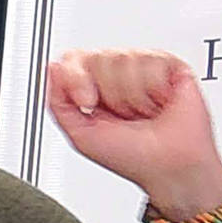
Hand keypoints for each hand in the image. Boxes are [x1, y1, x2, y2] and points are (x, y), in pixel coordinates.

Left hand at [46, 49, 221, 221]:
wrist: (170, 166)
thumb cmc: (132, 157)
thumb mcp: (80, 136)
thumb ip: (58, 103)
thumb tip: (52, 68)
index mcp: (93, 88)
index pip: (74, 58)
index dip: (77, 77)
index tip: (87, 102)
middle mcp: (117, 76)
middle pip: (99, 56)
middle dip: (109, 93)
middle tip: (123, 115)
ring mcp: (143, 69)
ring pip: (124, 57)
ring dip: (132, 96)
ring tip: (143, 112)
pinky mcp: (169, 65)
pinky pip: (150, 60)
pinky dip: (153, 89)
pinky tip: (160, 103)